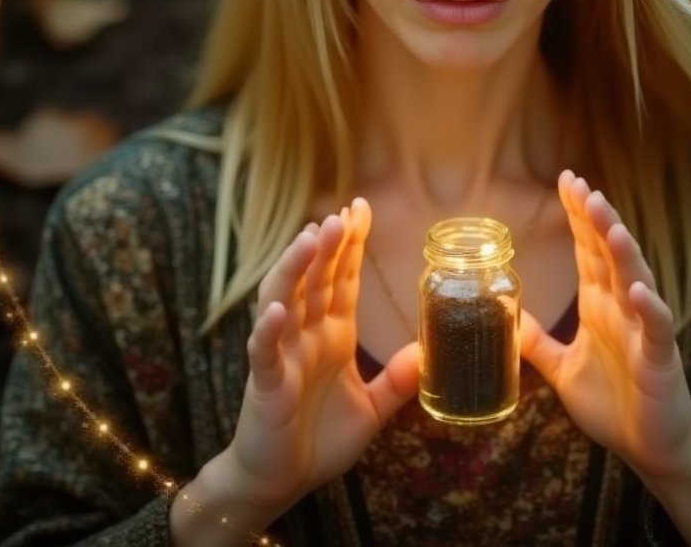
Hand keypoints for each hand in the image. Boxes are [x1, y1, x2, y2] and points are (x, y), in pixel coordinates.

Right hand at [221, 198, 418, 515]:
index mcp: (332, 334)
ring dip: (295, 269)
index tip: (360, 207)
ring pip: (284, 301)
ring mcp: (283, 356)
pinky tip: (277, 312)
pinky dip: (268, 331)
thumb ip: (396, 382)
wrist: (279, 482)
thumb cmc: (317, 441)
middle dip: (329, 245)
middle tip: (343, 214)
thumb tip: (427, 354)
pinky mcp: (266, 386)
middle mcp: (306, 335)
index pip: (343, 278)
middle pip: (316, 279)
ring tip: (310, 239)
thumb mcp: (371, 411)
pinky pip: (264, 354)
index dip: (351, 244)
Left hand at [520, 170, 690, 483]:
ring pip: (635, 281)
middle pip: (609, 254)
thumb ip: (538, 343)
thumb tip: (509, 316)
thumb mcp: (563, 369)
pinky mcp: (660, 360)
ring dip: (623, 252)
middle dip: (597, 219)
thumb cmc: (614, 404)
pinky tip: (638, 290)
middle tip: (582, 187)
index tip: (567, 180)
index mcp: (600, 305)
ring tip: (609, 223)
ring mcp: (644, 331)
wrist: (651, 449)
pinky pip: (657, 329)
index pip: (588, 249)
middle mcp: (623, 308)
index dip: (579, 215)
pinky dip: (650, 308)